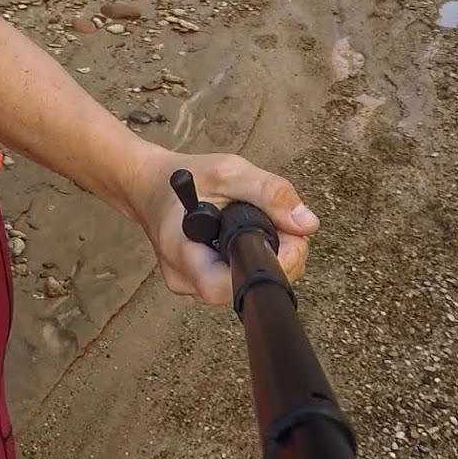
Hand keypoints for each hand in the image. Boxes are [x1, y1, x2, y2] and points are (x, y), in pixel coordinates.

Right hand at [129, 150, 319, 305]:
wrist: (150, 186)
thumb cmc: (185, 177)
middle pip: (241, 288)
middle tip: (287, 227)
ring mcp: (189, 285)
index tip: (292, 241)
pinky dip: (253, 259)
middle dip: (277, 260)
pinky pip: (236, 279)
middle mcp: (183, 278)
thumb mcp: (228, 170)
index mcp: (181, 249)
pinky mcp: (199, 284)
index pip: (226, 285)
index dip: (267, 268)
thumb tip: (307, 223)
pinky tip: (252, 236)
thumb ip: (268, 192)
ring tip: (267, 225)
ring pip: (243, 285)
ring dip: (267, 259)